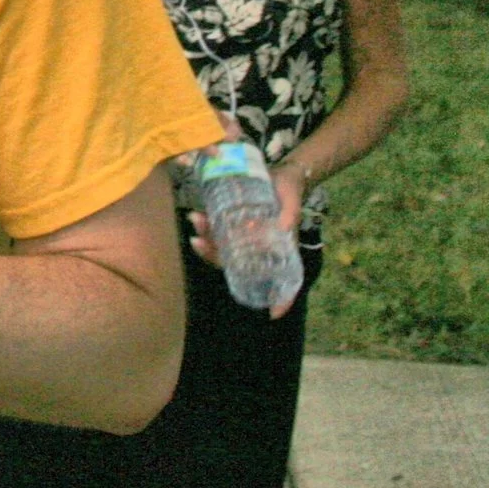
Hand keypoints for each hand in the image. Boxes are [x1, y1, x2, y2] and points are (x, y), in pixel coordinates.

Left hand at [186, 159, 306, 319]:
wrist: (281, 173)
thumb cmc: (291, 192)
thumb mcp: (292, 203)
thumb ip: (290, 216)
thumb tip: (283, 228)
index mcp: (279, 250)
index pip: (283, 281)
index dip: (281, 299)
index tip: (274, 314)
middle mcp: (260, 248)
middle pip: (237, 264)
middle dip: (215, 257)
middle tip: (198, 242)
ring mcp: (245, 236)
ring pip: (223, 249)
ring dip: (206, 241)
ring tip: (195, 220)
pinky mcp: (235, 221)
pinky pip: (218, 230)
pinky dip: (206, 227)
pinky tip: (196, 216)